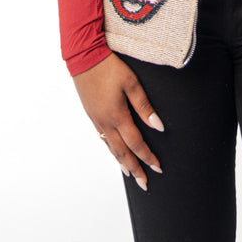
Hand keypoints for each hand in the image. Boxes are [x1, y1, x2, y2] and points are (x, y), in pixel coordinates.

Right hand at [72, 52, 163, 189]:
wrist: (84, 57)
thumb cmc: (109, 67)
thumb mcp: (131, 83)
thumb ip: (144, 106)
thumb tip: (158, 126)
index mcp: (117, 116)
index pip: (136, 143)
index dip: (147, 157)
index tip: (157, 167)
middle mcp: (105, 122)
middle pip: (122, 152)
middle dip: (135, 168)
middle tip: (144, 183)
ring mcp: (96, 120)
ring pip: (111, 148)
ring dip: (122, 162)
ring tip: (130, 174)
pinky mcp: (91, 115)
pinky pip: (103, 139)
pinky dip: (111, 150)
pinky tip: (115, 152)